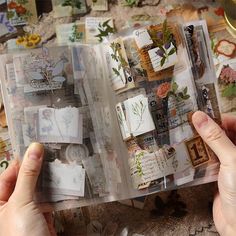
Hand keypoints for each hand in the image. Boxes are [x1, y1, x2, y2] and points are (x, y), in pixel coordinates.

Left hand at [0, 143, 55, 235]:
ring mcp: (29, 211)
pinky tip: (64, 180)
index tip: (36, 148)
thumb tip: (34, 148)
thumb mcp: (21, 202)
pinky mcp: (43, 216)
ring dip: (49, 178)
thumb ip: (28, 174)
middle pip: (24, 181)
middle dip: (37, 168)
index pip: (8, 175)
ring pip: (38, 189)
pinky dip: (56, 190)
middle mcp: (11, 206)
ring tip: (59, 163)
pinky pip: (49, 198)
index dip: (21, 161)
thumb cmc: (21, 234)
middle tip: (51, 153)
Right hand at [192, 111, 235, 235]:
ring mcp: (228, 164)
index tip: (199, 114)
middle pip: (221, 134)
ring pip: (212, 146)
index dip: (218, 117)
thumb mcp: (231, 160)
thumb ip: (216, 137)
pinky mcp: (217, 173)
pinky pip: (206, 159)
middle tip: (186, 122)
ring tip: (182, 133)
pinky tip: (185, 151)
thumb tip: (199, 116)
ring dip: (198, 142)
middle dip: (205, 128)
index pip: (234, 124)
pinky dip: (196, 155)